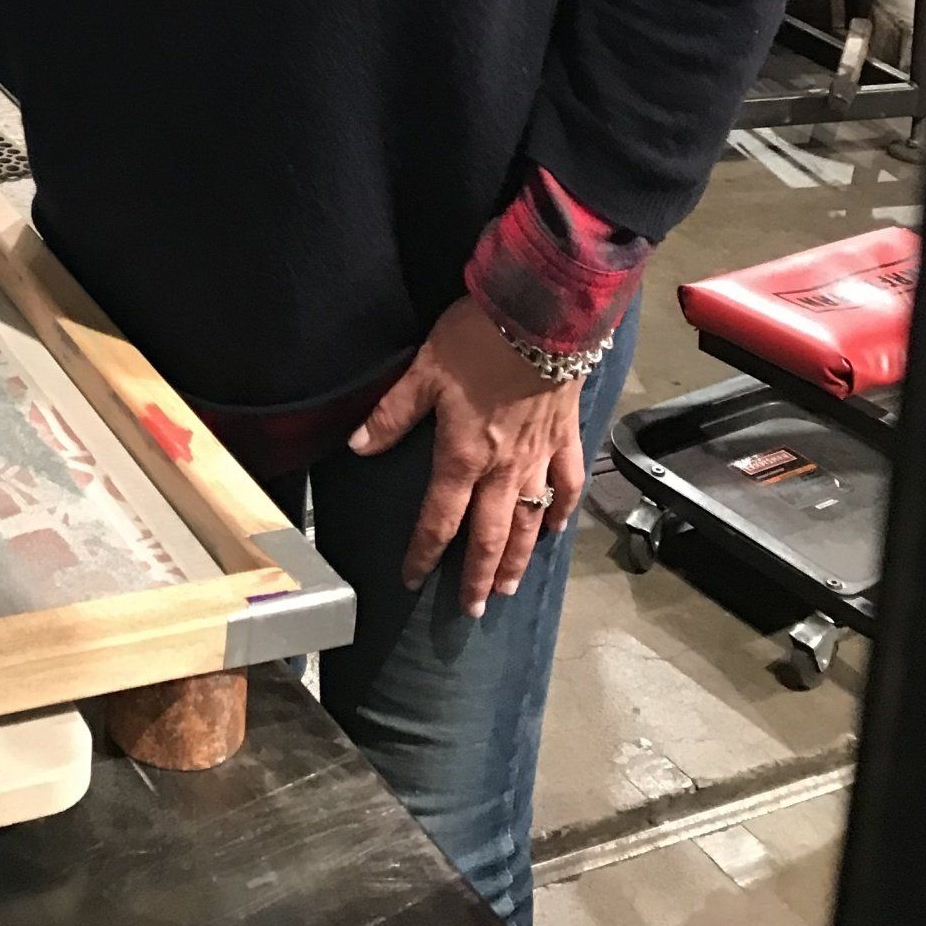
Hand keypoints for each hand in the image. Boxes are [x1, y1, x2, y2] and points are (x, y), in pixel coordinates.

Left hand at [348, 296, 586, 618]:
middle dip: (477, 575)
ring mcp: (539, 457)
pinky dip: (561, 512)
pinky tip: (556, 530)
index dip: (424, 551)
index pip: (438, 517)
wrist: (541, 316)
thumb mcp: (423, 370)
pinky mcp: (565, 438)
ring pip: (529, 522)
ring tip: (507, 588)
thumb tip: (358, 446)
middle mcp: (503, 468)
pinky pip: (566, 486)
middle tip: (472, 609)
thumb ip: (392, 413)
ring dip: (517, 559)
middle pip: (489, 535)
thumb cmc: (477, 340)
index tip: (412, 578)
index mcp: (463, 454)